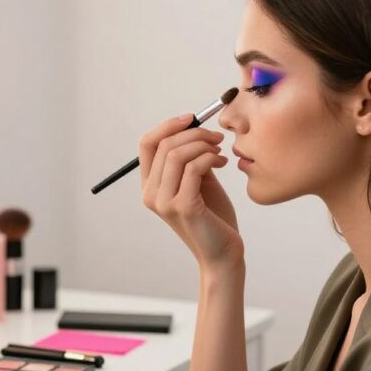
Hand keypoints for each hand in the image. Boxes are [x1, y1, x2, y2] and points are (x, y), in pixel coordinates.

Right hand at [139, 113, 243, 269]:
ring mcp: (164, 202)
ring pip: (177, 154)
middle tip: (217, 138)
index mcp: (150, 186)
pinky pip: (194, 168)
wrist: (223, 252)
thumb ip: (191, 159)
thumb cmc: (213, 217)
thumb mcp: (199, 181)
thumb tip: (194, 129)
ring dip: (203, 145)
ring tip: (220, 152)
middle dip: (194, 133)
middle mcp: (151, 194)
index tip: (192, 118)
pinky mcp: (183, 207)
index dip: (168, 125)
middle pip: (164, 145)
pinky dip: (210, 158)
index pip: (147, 144)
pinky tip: (221, 163)